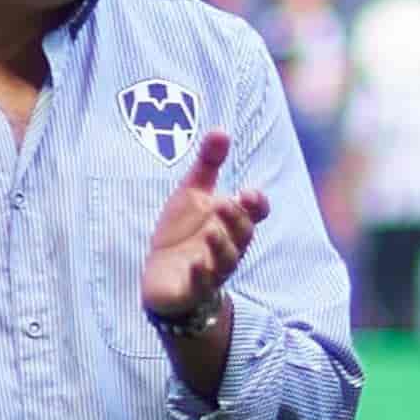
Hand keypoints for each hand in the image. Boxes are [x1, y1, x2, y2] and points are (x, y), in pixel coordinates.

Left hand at [140, 129, 267, 320]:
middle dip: (236, 220)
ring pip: (225, 261)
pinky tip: (194, 264)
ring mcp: (211, 270)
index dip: (256, 205)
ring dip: (221, 246)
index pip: (255, 214)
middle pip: (243, 235)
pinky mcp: (191, 289)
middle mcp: (227, 247)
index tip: (248, 193)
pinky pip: (200, 285)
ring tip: (211, 232)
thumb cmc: (183, 233)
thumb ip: (208, 164)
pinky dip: (199, 275)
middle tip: (223, 204)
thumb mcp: (192, 194)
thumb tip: (221, 130)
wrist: (163, 277)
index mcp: (231, 223)